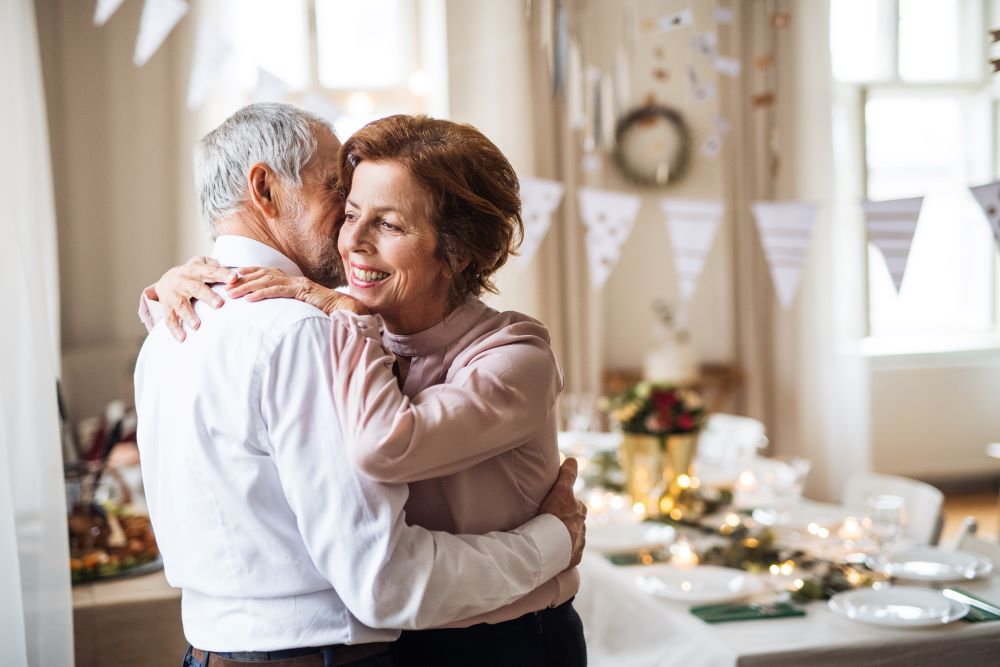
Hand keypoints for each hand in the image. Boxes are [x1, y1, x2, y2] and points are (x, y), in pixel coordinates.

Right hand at [150, 256, 238, 341]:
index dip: (222, 274)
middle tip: (219, 304)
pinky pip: (170, 319)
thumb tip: (235, 273)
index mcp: (195, 269)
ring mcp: (174, 295)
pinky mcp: (167, 307)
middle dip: (207, 296)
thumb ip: (216, 267)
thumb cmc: (194, 273)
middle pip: (196, 288)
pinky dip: (175, 329)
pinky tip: (182, 338)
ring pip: (181, 305)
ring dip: (189, 316)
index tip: (234, 278)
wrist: (166, 280)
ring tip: (197, 325)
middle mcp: (183, 281)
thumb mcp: (203, 264)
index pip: (210, 271)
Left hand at [227, 267, 368, 316]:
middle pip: (264, 275)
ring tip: (233, 294)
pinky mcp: (302, 292)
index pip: (269, 272)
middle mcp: (295, 279)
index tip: (236, 274)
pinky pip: (278, 291)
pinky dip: (262, 294)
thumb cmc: (328, 311)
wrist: (347, 310)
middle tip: (226, 286)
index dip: (252, 272)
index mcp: (296, 282)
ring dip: (247, 287)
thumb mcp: (307, 306)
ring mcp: (299, 284)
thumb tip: (284, 311)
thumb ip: (295, 305)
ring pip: (267, 281)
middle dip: (243, 280)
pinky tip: (249, 300)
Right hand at [539, 458, 586, 567]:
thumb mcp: (561, 490)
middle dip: (564, 522)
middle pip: (573, 521)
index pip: (573, 505)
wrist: (550, 545)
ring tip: (548, 539)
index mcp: (580, 511)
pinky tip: (552, 553)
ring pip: (571, 538)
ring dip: (563, 538)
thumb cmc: (554, 515)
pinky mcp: (574, 557)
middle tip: (548, 523)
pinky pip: (568, 554)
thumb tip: (573, 459)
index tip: (554, 508)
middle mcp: (583, 527)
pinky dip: (562, 553)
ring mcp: (578, 544)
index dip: (562, 504)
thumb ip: (568, 474)